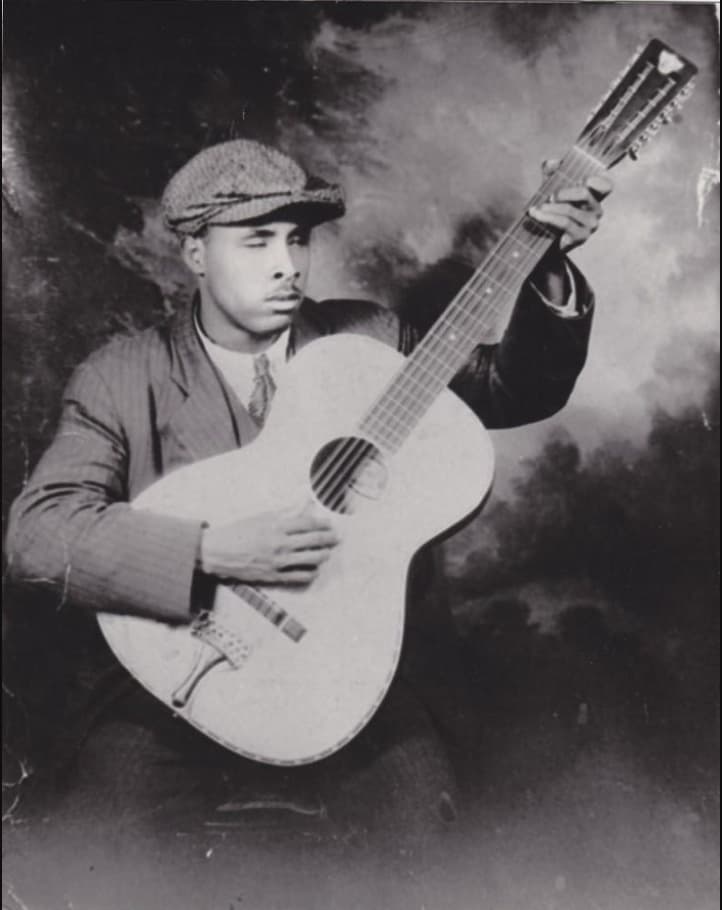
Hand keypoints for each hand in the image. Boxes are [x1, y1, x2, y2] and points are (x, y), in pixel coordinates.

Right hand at [198, 506, 338, 585]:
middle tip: (336, 538)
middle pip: (314, 541)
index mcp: (277, 527)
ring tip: (327, 552)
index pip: (308, 524)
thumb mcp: (261, 517)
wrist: (218, 552)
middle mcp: (280, 544)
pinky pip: (300, 576)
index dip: (323, 524)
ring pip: (311, 559)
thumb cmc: (238, 532)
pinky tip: (314, 568)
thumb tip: (304, 503)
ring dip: (323, 555)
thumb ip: (285, 512)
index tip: (329, 524)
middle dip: (329, 539)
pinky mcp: (274, 576)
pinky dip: (311, 572)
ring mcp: (278, 562)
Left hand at [529, 159, 612, 252]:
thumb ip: (551, 173)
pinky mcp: (581, 236)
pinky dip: (547, 217)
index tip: (584, 179)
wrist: (546, 242)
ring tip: (536, 209)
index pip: (606, 185)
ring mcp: (591, 224)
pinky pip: (564, 222)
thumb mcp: (551, 189)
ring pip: (570, 209)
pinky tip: (536, 215)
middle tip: (549, 197)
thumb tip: (551, 163)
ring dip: (549, 208)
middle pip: (584, 193)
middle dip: (562, 193)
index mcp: (594, 195)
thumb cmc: (552, 212)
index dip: (599, 179)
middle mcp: (596, 209)